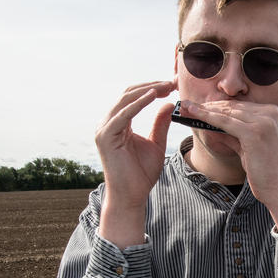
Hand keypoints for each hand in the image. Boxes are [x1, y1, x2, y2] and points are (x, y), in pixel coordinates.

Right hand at [95, 80, 174, 245]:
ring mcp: (104, 129)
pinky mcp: (106, 136)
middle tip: (173, 82)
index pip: (134, 97)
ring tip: (167, 86)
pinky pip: (124, 114)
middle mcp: (108, 123)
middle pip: (129, 94)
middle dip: (152, 85)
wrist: (131, 196)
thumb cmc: (141, 174)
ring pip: (126, 100)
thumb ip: (160, 124)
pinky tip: (154, 96)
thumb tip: (168, 104)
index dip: (153, 88)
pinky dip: (139, 103)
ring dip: (148, 90)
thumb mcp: (156, 143)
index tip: (173, 84)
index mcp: (118, 123)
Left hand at [180, 99, 277, 231]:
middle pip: (231, 107)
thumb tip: (212, 126)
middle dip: (206, 106)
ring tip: (185, 108)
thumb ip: (233, 135)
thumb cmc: (266, 171)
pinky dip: (207, 117)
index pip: (238, 107)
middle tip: (185, 105)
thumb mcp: (248, 147)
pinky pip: (225, 122)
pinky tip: (194, 115)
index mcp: (271, 113)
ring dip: (203, 110)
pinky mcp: (254, 132)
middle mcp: (269, 113)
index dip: (216, 106)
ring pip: (226, 112)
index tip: (197, 106)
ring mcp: (263, 121)